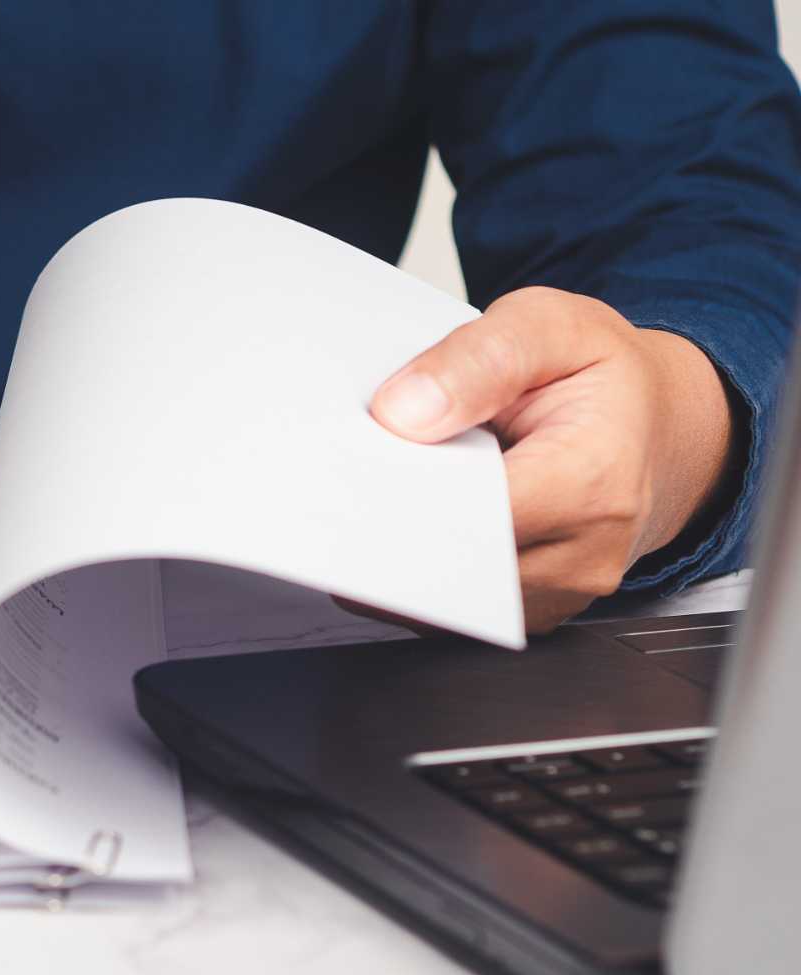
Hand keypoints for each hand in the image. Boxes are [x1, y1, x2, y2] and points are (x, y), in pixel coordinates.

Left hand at [371, 286, 736, 632]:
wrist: (659, 426)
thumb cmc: (606, 378)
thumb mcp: (551, 327)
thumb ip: (478, 360)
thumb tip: (400, 413)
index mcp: (593, 481)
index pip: (467, 512)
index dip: (400, 489)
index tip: (353, 466)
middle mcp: (582, 555)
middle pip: (446, 560)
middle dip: (389, 518)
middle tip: (351, 471)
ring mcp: (558, 595)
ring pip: (438, 591)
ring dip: (401, 543)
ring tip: (399, 481)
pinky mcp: (528, 611)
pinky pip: (448, 603)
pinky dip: (421, 559)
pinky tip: (418, 511)